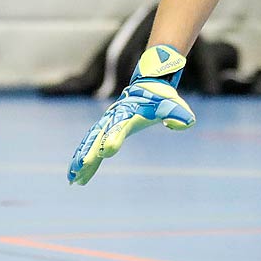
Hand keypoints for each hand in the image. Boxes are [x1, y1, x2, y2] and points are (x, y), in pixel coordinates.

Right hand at [67, 45, 195, 184]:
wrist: (147, 83)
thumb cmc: (160, 97)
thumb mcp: (172, 104)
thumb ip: (178, 114)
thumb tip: (188, 122)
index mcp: (129, 114)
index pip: (121, 127)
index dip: (114, 138)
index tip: (109, 151)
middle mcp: (114, 118)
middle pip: (99, 137)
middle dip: (90, 152)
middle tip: (82, 167)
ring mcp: (106, 122)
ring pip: (90, 142)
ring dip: (80, 158)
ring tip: (72, 177)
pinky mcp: (103, 128)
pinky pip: (89, 144)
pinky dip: (81, 157)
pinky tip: (74, 174)